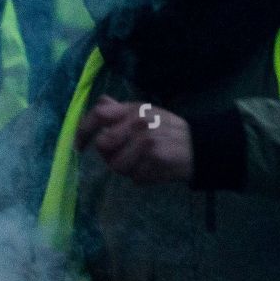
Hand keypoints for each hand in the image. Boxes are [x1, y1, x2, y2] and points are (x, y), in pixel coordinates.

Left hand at [74, 95, 192, 184]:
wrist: (200, 145)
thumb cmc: (168, 129)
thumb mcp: (146, 112)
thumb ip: (121, 110)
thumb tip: (100, 102)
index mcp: (133, 109)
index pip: (98, 114)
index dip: (83, 131)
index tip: (79, 146)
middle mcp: (137, 123)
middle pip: (103, 146)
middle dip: (110, 156)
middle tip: (124, 156)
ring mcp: (146, 142)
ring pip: (117, 166)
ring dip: (127, 169)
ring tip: (142, 163)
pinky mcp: (154, 160)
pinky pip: (134, 178)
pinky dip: (142, 178)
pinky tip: (154, 169)